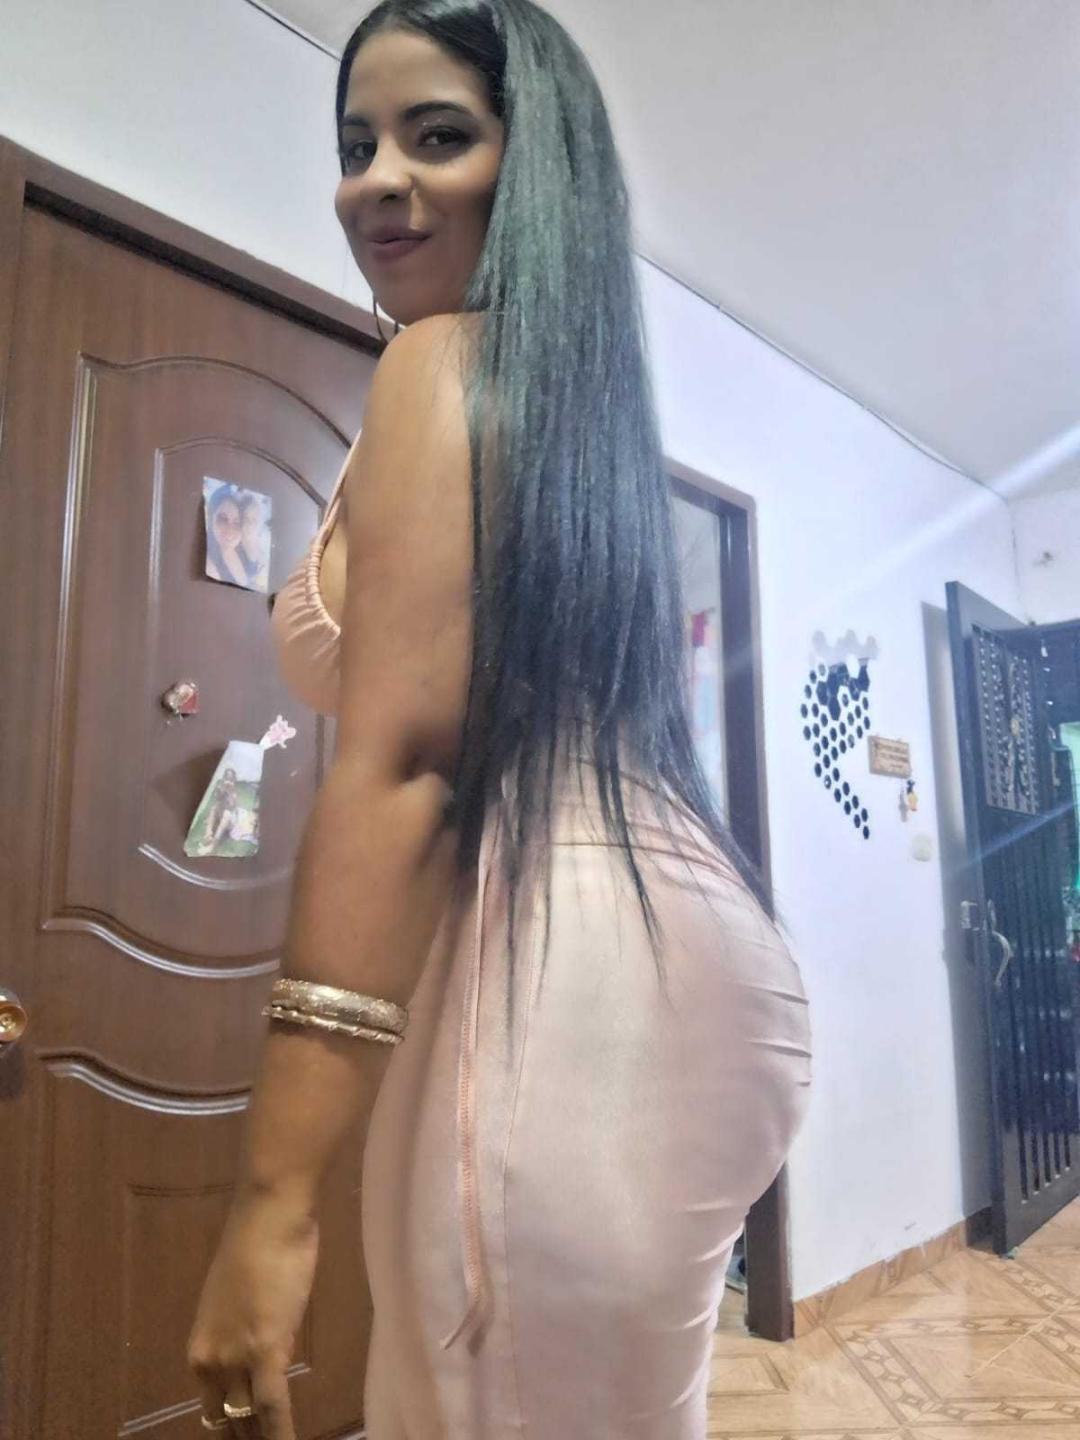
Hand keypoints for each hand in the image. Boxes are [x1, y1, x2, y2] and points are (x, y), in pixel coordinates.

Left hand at [188, 1188, 318, 1439]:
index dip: (235, 1433)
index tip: (248, 1439)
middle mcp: (209, 1362)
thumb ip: (243, 1337)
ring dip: (264, 1438)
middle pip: (228, 1422)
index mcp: (199, 1351)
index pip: (214, 1412)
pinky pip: (273, 1407)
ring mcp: (234, 1359)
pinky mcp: (264, 1352)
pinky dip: (281, 1434)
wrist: (269, 1217)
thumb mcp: (238, 1305)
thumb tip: (265, 1357)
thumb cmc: (258, 1246)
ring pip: (250, 1419)